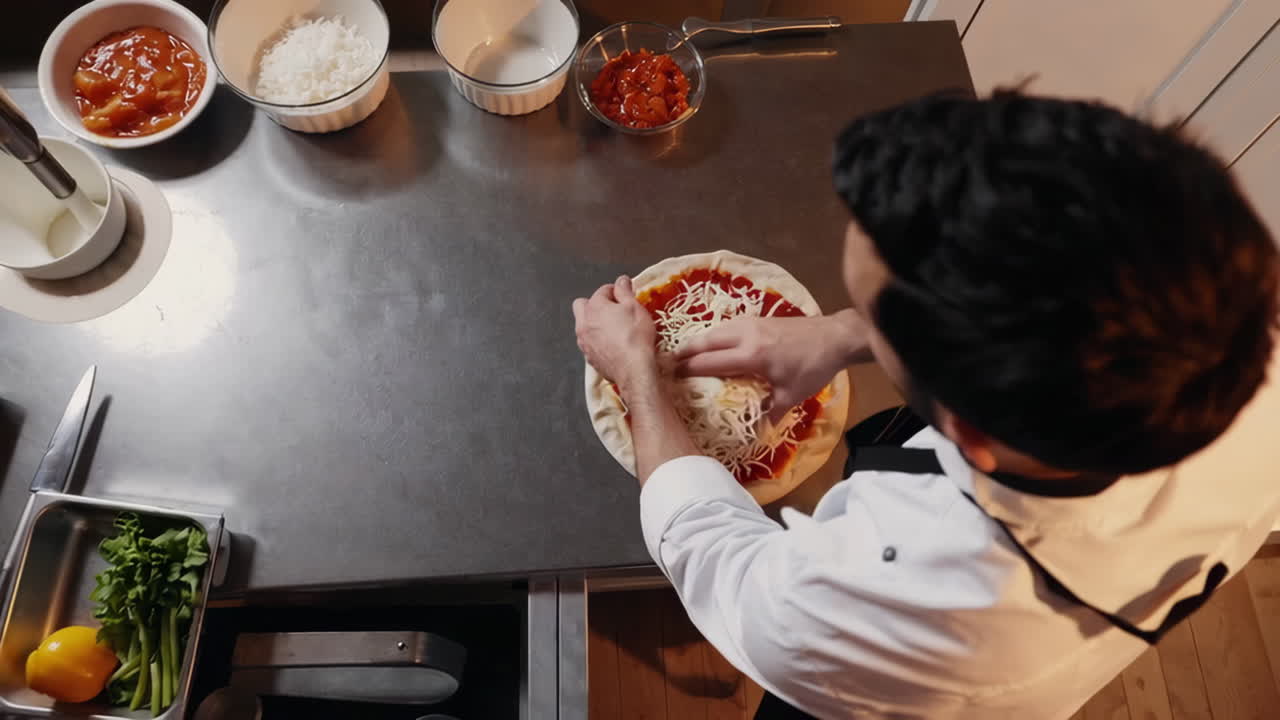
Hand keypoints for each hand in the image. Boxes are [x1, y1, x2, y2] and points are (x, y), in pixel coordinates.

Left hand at [573, 276, 658, 391]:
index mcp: (594, 307)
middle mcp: (584, 323)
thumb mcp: (635, 307)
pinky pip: (590, 343)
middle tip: (614, 309)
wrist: (634, 369)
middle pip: (582, 305)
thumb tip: (621, 281)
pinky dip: (598, 340)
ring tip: (615, 328)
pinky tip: (613, 344)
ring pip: (584, 326)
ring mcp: (584, 342)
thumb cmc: (635, 337)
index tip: (625, 295)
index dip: (616, 291)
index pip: (603, 290)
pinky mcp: (589, 357)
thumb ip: (625, 291)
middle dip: (596, 304)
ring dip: (595, 323)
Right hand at [675, 310, 869, 419]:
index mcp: (751, 356)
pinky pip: (727, 326)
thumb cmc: (814, 367)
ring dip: (698, 342)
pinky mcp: (758, 319)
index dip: (688, 370)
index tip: (672, 377)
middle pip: (705, 341)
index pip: (709, 362)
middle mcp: (745, 335)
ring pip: (715, 331)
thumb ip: (771, 411)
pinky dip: (714, 335)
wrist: (835, 337)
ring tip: (685, 353)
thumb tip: (758, 430)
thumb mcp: (793, 395)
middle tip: (668, 362)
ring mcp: (751, 323)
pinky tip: (713, 344)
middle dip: (685, 352)